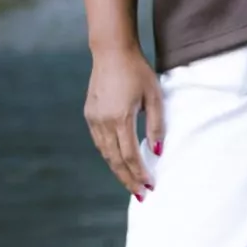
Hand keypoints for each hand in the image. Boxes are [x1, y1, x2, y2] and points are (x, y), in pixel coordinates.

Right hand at [84, 42, 165, 197]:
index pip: (131, 156)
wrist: (111, 51)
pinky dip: (109, 155)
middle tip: (140, 195)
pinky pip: (99, 141)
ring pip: (105, 153)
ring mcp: (94, 118)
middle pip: (115, 160)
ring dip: (118, 170)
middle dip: (128, 179)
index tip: (150, 187)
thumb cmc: (137, 71)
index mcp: (121, 118)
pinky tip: (118, 161)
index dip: (140, 174)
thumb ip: (157, 125)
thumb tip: (157, 151)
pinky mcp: (89, 114)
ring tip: (131, 182)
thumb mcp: (154, 96)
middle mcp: (103, 122)